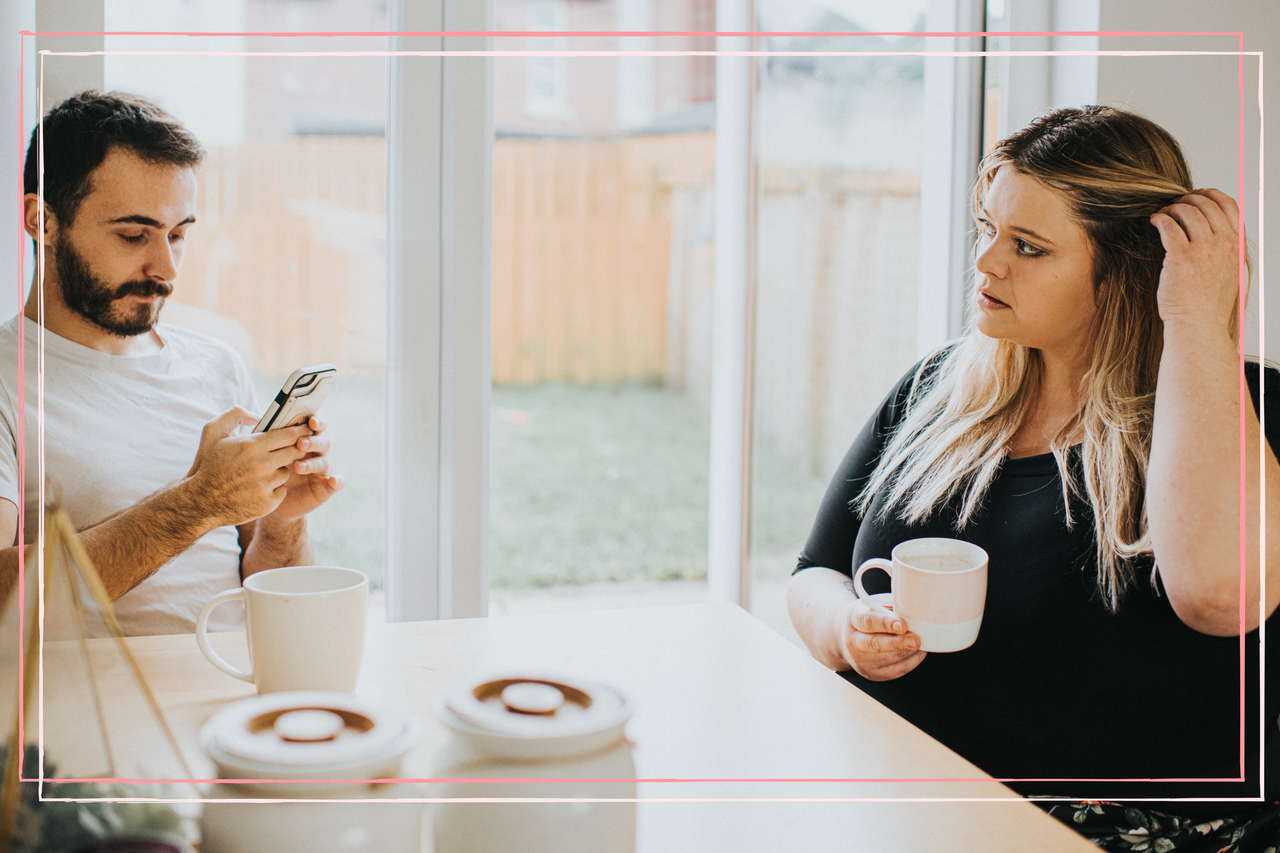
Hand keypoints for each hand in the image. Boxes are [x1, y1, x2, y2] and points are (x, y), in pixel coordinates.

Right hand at [184, 407, 316, 526]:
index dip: (300, 431)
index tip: (306, 429)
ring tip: (263, 471)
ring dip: (280, 469)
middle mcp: (261, 465)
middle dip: (297, 448)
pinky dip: (275, 488)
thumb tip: (258, 415)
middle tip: (295, 447)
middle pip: (295, 452)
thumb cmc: (208, 465)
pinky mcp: (267, 503)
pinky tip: (260, 487)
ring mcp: (265, 485)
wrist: (200, 502)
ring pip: (287, 471)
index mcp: (250, 446)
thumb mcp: (213, 432)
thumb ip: (235, 415)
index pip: (289, 434)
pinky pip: (282, 490)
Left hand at [269, 414, 343, 521]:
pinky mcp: (325, 488)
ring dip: (314, 463)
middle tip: (300, 444)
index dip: (316, 422)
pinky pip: (336, 483)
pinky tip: (333, 480)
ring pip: (324, 462)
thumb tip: (256, 418)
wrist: (266, 499)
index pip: (314, 427)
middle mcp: (315, 454)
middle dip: (313, 442)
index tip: (310, 421)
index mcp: (302, 441)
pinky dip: (337, 481)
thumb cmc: (264, 471)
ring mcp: (320, 471)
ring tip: (298, 467)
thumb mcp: (262, 453)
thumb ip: (264, 437)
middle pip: (322, 442)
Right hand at [834, 599, 925, 680]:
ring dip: (909, 651)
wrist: (847, 637)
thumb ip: (891, 607)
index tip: (902, 625)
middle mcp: (853, 642)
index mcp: (853, 618)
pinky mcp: (873, 674)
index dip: (886, 623)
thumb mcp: (874, 604)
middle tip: (916, 640)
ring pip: (890, 658)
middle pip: (876, 644)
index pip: (868, 621)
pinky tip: (917, 651)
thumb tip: (914, 610)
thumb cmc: (868, 617)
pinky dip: (912, 661)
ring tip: (921, 641)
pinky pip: (897, 670)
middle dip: (898, 643)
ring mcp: (861, 661)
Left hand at [1149, 188, 1243, 332]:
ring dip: (1172, 208)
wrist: (1198, 325)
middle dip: (1188, 199)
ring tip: (1162, 213)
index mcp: (1236, 245)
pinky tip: (1154, 221)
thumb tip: (1214, 235)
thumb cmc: (1208, 305)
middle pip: (1207, 205)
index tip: (1196, 194)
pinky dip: (1160, 219)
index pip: (1230, 206)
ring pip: (1188, 212)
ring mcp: (1203, 249)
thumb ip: (1225, 251)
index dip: (1211, 195)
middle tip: (1173, 204)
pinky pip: (1169, 226)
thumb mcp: (1229, 273)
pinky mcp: (1180, 257)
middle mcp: (1224, 244)